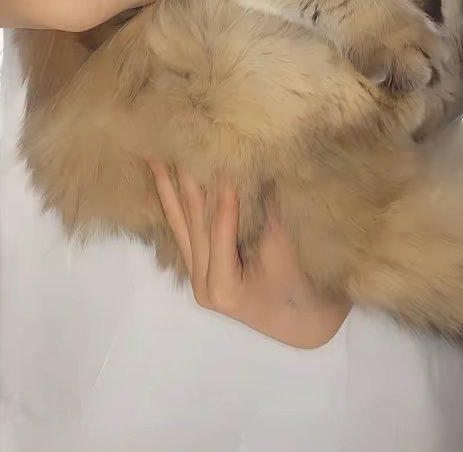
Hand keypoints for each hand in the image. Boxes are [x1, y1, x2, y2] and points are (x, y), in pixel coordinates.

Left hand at [150, 163, 350, 349]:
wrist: (308, 323)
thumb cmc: (303, 286)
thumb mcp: (286, 246)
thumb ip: (263, 207)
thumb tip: (249, 162)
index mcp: (223, 286)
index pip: (218, 226)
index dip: (221, 187)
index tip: (220, 150)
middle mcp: (202, 283)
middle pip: (191, 221)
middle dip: (185, 178)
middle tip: (177, 139)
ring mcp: (197, 276)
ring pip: (180, 223)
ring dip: (169, 187)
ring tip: (155, 153)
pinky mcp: (200, 267)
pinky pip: (185, 229)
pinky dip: (176, 201)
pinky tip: (166, 177)